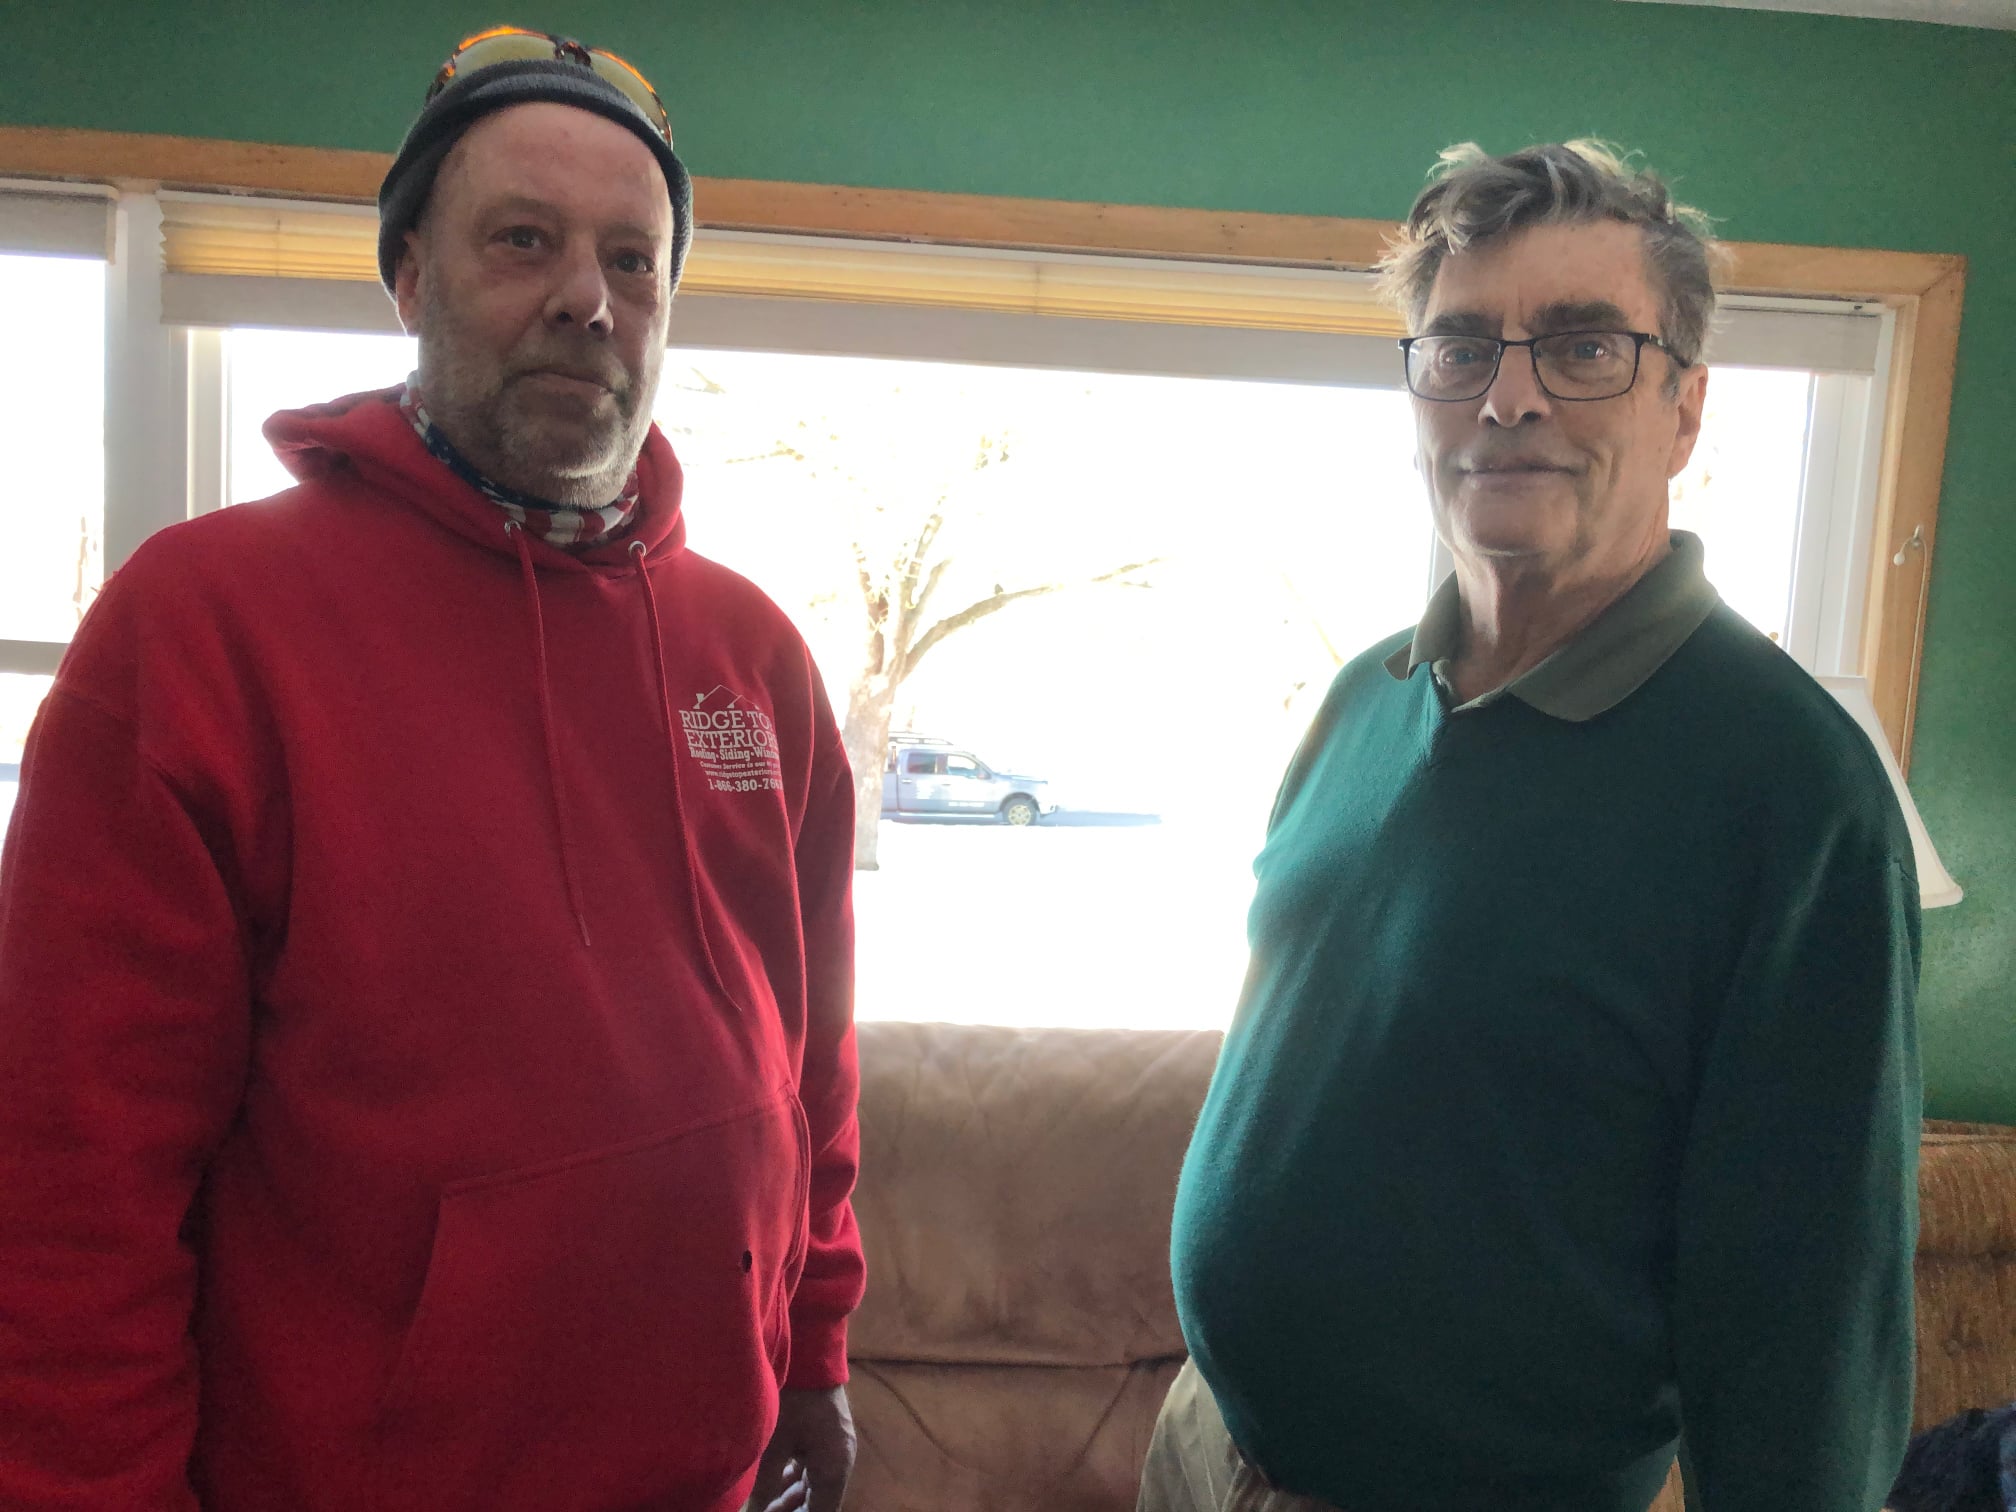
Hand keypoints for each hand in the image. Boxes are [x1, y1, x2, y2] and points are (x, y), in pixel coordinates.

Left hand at [745, 1385, 855, 1511]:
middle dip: (791, 1509)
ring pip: (814, 1485)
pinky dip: (794, 1478)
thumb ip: (765, 1487)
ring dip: (790, 1497)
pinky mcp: (826, 1434)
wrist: (810, 1351)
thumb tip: (755, 1511)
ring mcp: (835, 1447)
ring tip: (762, 1500)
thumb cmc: (793, 1399)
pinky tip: (772, 1479)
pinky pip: (812, 1467)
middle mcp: (840, 1462)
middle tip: (762, 1509)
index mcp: (834, 1469)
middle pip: (818, 1502)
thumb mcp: (774, 1445)